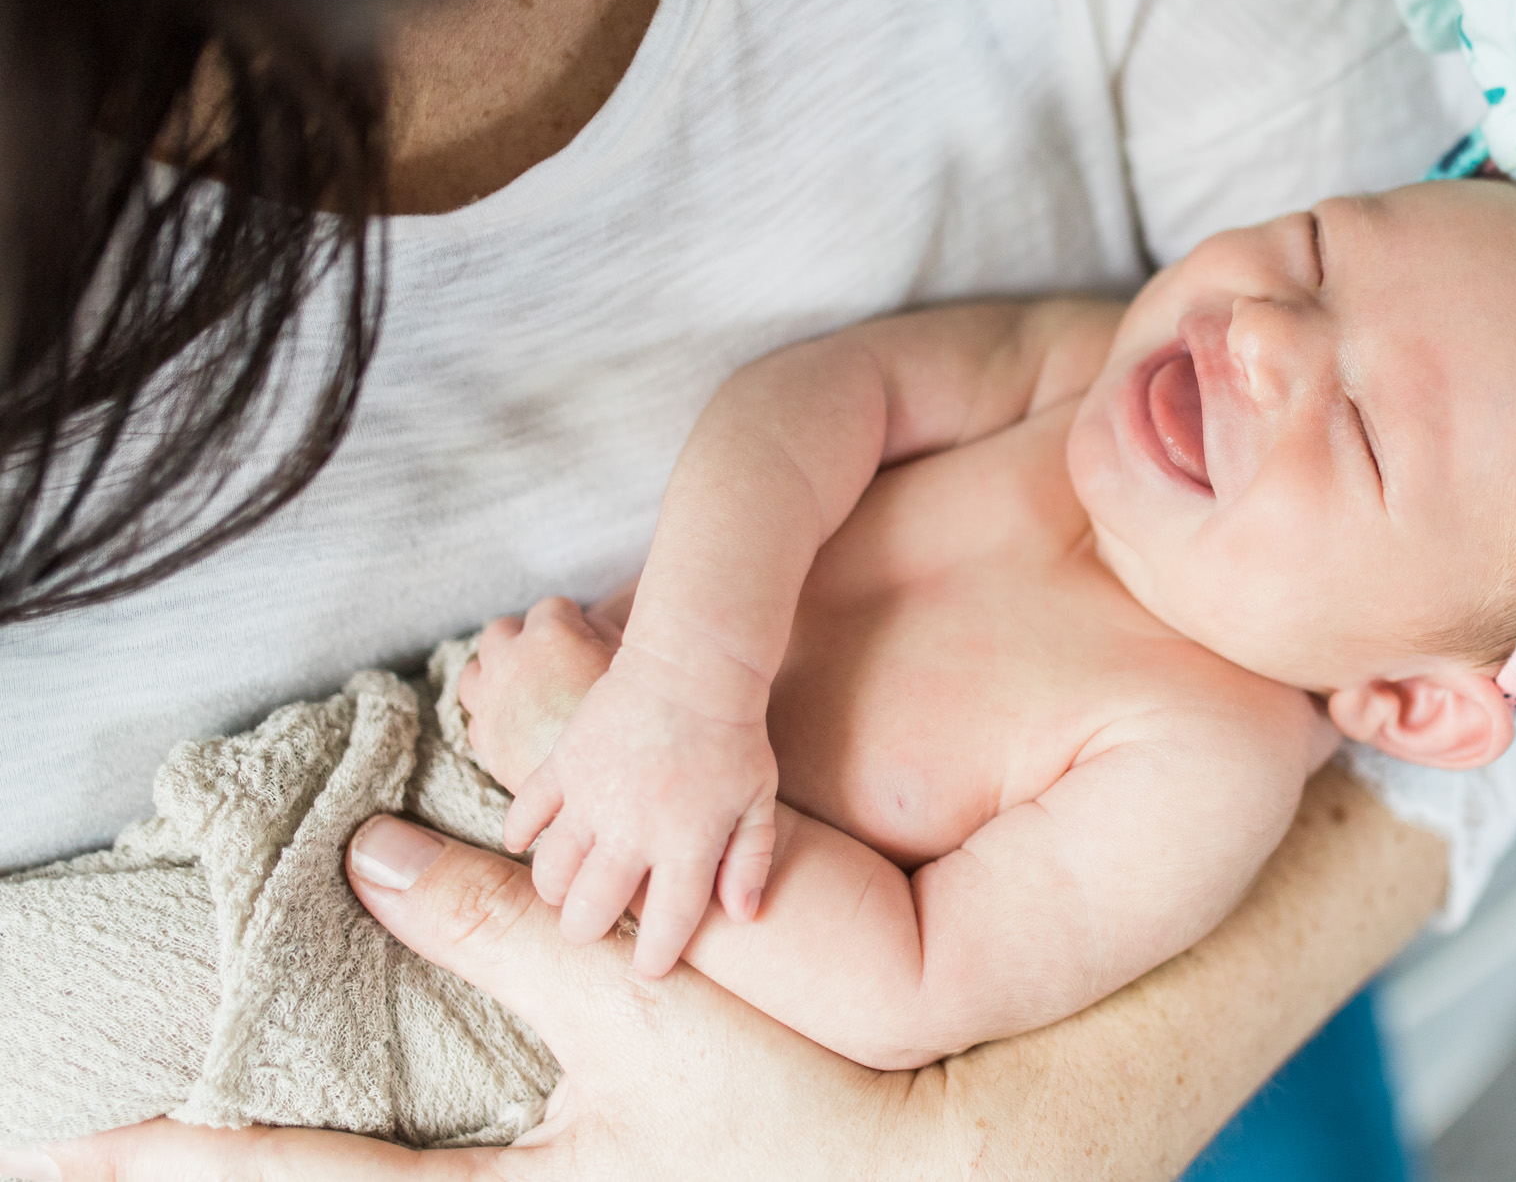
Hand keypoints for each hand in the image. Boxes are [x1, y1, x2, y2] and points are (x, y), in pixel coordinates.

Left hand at [21, 817, 946, 1180]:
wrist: (922, 1162)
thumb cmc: (786, 1103)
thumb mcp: (636, 1009)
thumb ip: (504, 932)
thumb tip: (373, 862)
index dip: (199, 1162)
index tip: (95, 1149)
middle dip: (234, 1179)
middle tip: (116, 1158)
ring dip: (315, 1165)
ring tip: (231, 1144)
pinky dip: (396, 1163)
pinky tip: (386, 1132)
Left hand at [460, 597, 622, 790]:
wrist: (608, 785)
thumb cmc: (628, 724)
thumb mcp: (628, 665)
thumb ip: (603, 635)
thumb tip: (587, 626)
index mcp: (550, 636)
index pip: (551, 607)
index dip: (570, 620)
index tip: (582, 636)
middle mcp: (510, 661)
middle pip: (500, 632)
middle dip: (521, 639)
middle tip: (546, 659)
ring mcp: (491, 701)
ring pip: (474, 673)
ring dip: (494, 675)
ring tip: (521, 690)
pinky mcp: (485, 740)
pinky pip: (476, 718)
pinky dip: (492, 716)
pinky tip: (518, 725)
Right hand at [500, 629, 779, 978]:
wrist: (693, 665)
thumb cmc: (735, 735)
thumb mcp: (759, 800)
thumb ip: (752, 860)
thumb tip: (742, 916)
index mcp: (688, 844)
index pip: (666, 926)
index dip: (654, 959)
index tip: (648, 969)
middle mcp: (634, 831)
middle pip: (590, 913)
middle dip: (588, 932)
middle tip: (593, 928)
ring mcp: (591, 798)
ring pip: (549, 874)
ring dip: (554, 891)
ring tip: (567, 889)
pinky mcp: (562, 764)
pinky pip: (523, 814)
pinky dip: (520, 834)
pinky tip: (529, 842)